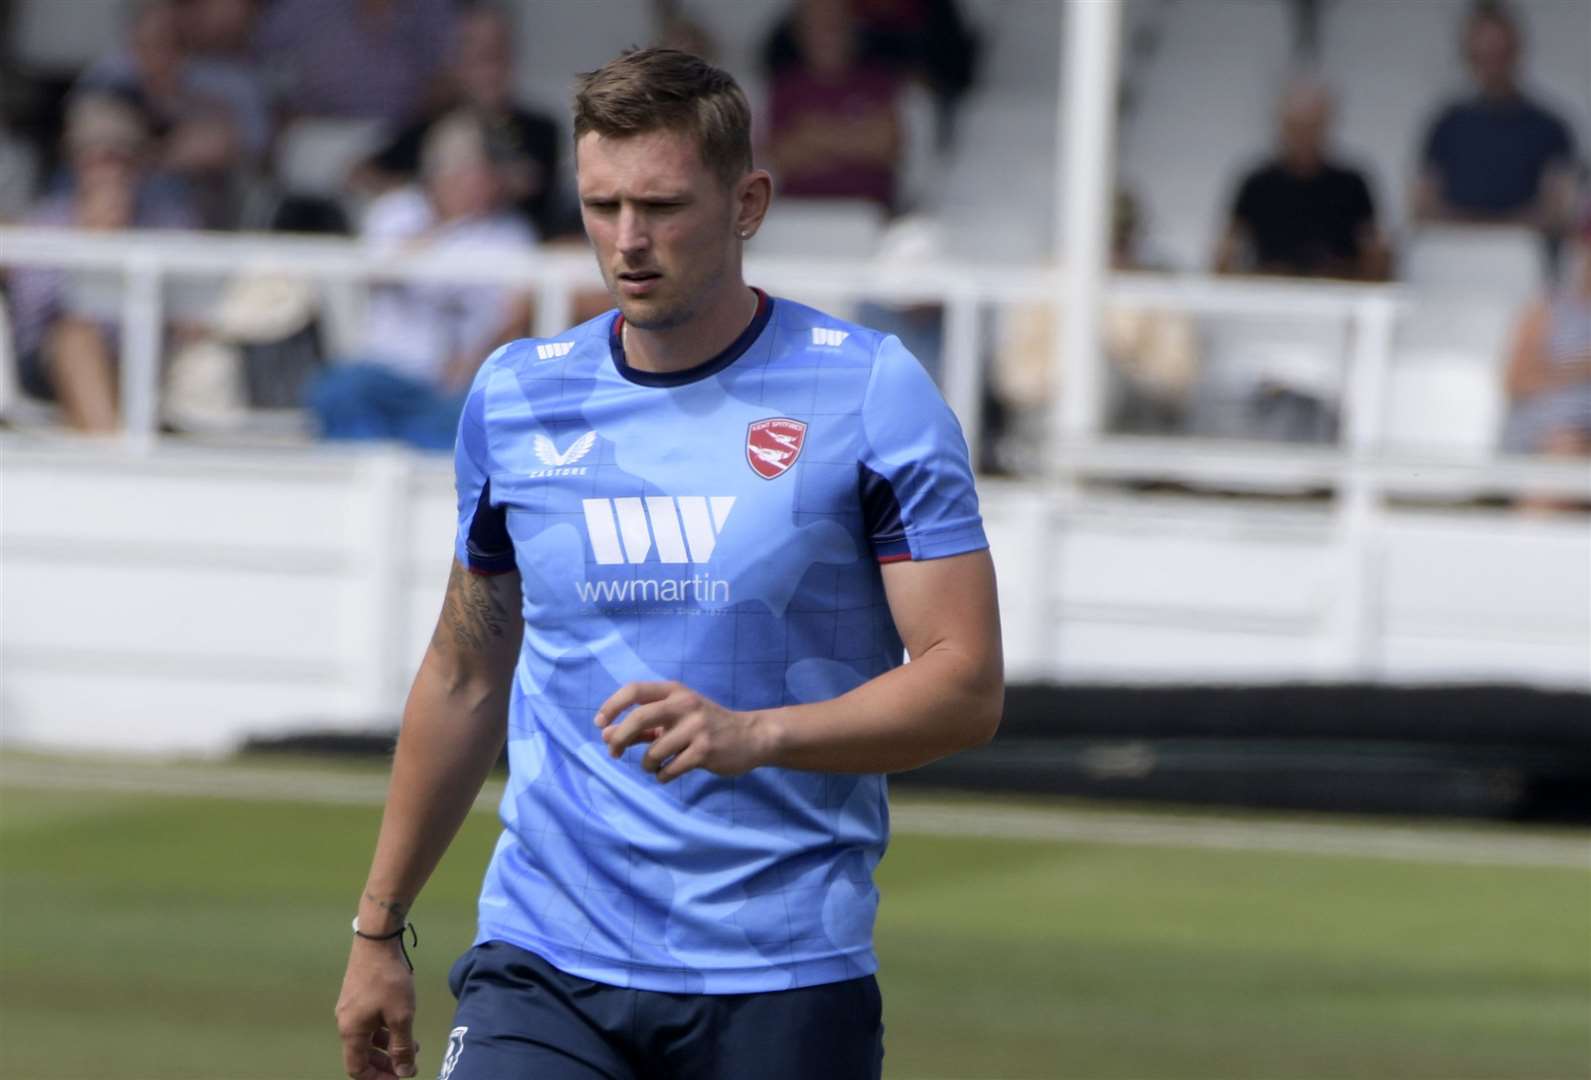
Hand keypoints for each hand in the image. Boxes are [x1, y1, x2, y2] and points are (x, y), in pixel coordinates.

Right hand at [335, 937, 419, 1078]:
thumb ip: (402, 1047)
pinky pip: (370, 1023)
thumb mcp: (401, 1016)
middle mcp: (346, 1022)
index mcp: (351, 1032)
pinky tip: (403, 1024)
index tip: (398, 1078)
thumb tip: (404, 1073)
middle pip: (362, 1055)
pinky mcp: (358, 996)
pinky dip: (385, 1030)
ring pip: (368, 1039)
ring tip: (413, 1046)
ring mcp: (351, 1008)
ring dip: (388, 1046)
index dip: (377, 1078)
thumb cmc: (389, 980)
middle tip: (407, 1066)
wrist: (378, 940)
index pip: (356, 1069)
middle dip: (385, 1064)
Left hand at [594, 681, 775, 782]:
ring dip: (646, 764)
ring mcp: (696, 727)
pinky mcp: (705, 751)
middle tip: (614, 753)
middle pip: (639, 718)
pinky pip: (669, 769)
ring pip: (653, 751)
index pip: (634, 690)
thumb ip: (643, 727)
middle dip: (620, 738)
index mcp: (675, 691)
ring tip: (653, 766)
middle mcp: (685, 704)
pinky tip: (668, 774)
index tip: (600, 724)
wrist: (750, 736)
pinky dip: (662, 776)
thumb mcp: (676, 718)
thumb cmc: (705, 726)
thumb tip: (607, 735)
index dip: (612, 706)